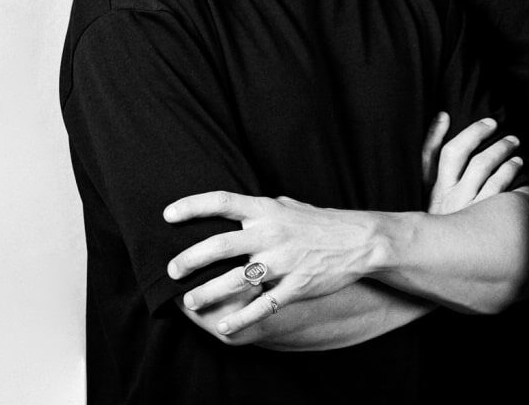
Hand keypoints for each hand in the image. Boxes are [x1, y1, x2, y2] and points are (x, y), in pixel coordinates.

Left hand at [163, 192, 378, 337]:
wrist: (361, 240)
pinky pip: (263, 305)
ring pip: (236, 280)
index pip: (222, 202)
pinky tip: (225, 326)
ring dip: (208, 293)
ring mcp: (284, 261)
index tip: (167, 215)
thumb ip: (262, 207)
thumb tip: (234, 206)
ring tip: (190, 301)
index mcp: (267, 211)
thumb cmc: (322, 223)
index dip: (192, 206)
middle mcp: (271, 234)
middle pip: (220, 245)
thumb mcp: (290, 206)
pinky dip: (241, 319)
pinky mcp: (297, 285)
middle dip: (190, 259)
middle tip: (172, 271)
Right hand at [425, 114, 524, 214]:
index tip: (448, 117)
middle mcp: (445, 196)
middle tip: (494, 124)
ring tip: (512, 142)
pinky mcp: (483, 217)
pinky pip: (498, 185)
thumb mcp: (436, 199)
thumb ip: (435, 163)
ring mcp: (464, 206)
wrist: (460, 266)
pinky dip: (509, 170)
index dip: (434, 134)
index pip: (427, 156)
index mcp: (432, 190)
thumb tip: (442, 118)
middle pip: (457, 153)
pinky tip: (517, 164)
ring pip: (481, 165)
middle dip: (475, 133)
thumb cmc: (452, 219)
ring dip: (498, 148)